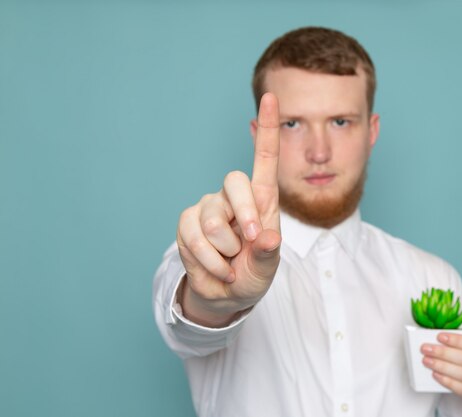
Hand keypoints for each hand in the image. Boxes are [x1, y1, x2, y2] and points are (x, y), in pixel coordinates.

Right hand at [176, 93, 281, 326]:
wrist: (226, 294)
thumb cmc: (253, 273)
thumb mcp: (267, 266)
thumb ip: (268, 252)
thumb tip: (268, 238)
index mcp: (262, 199)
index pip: (265, 158)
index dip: (267, 128)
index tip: (272, 97)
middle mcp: (234, 197)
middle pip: (234, 182)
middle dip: (244, 214)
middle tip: (251, 241)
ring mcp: (208, 208)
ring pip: (211, 219)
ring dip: (224, 249)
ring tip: (231, 262)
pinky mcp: (187, 223)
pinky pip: (192, 235)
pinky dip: (207, 259)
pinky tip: (216, 267)